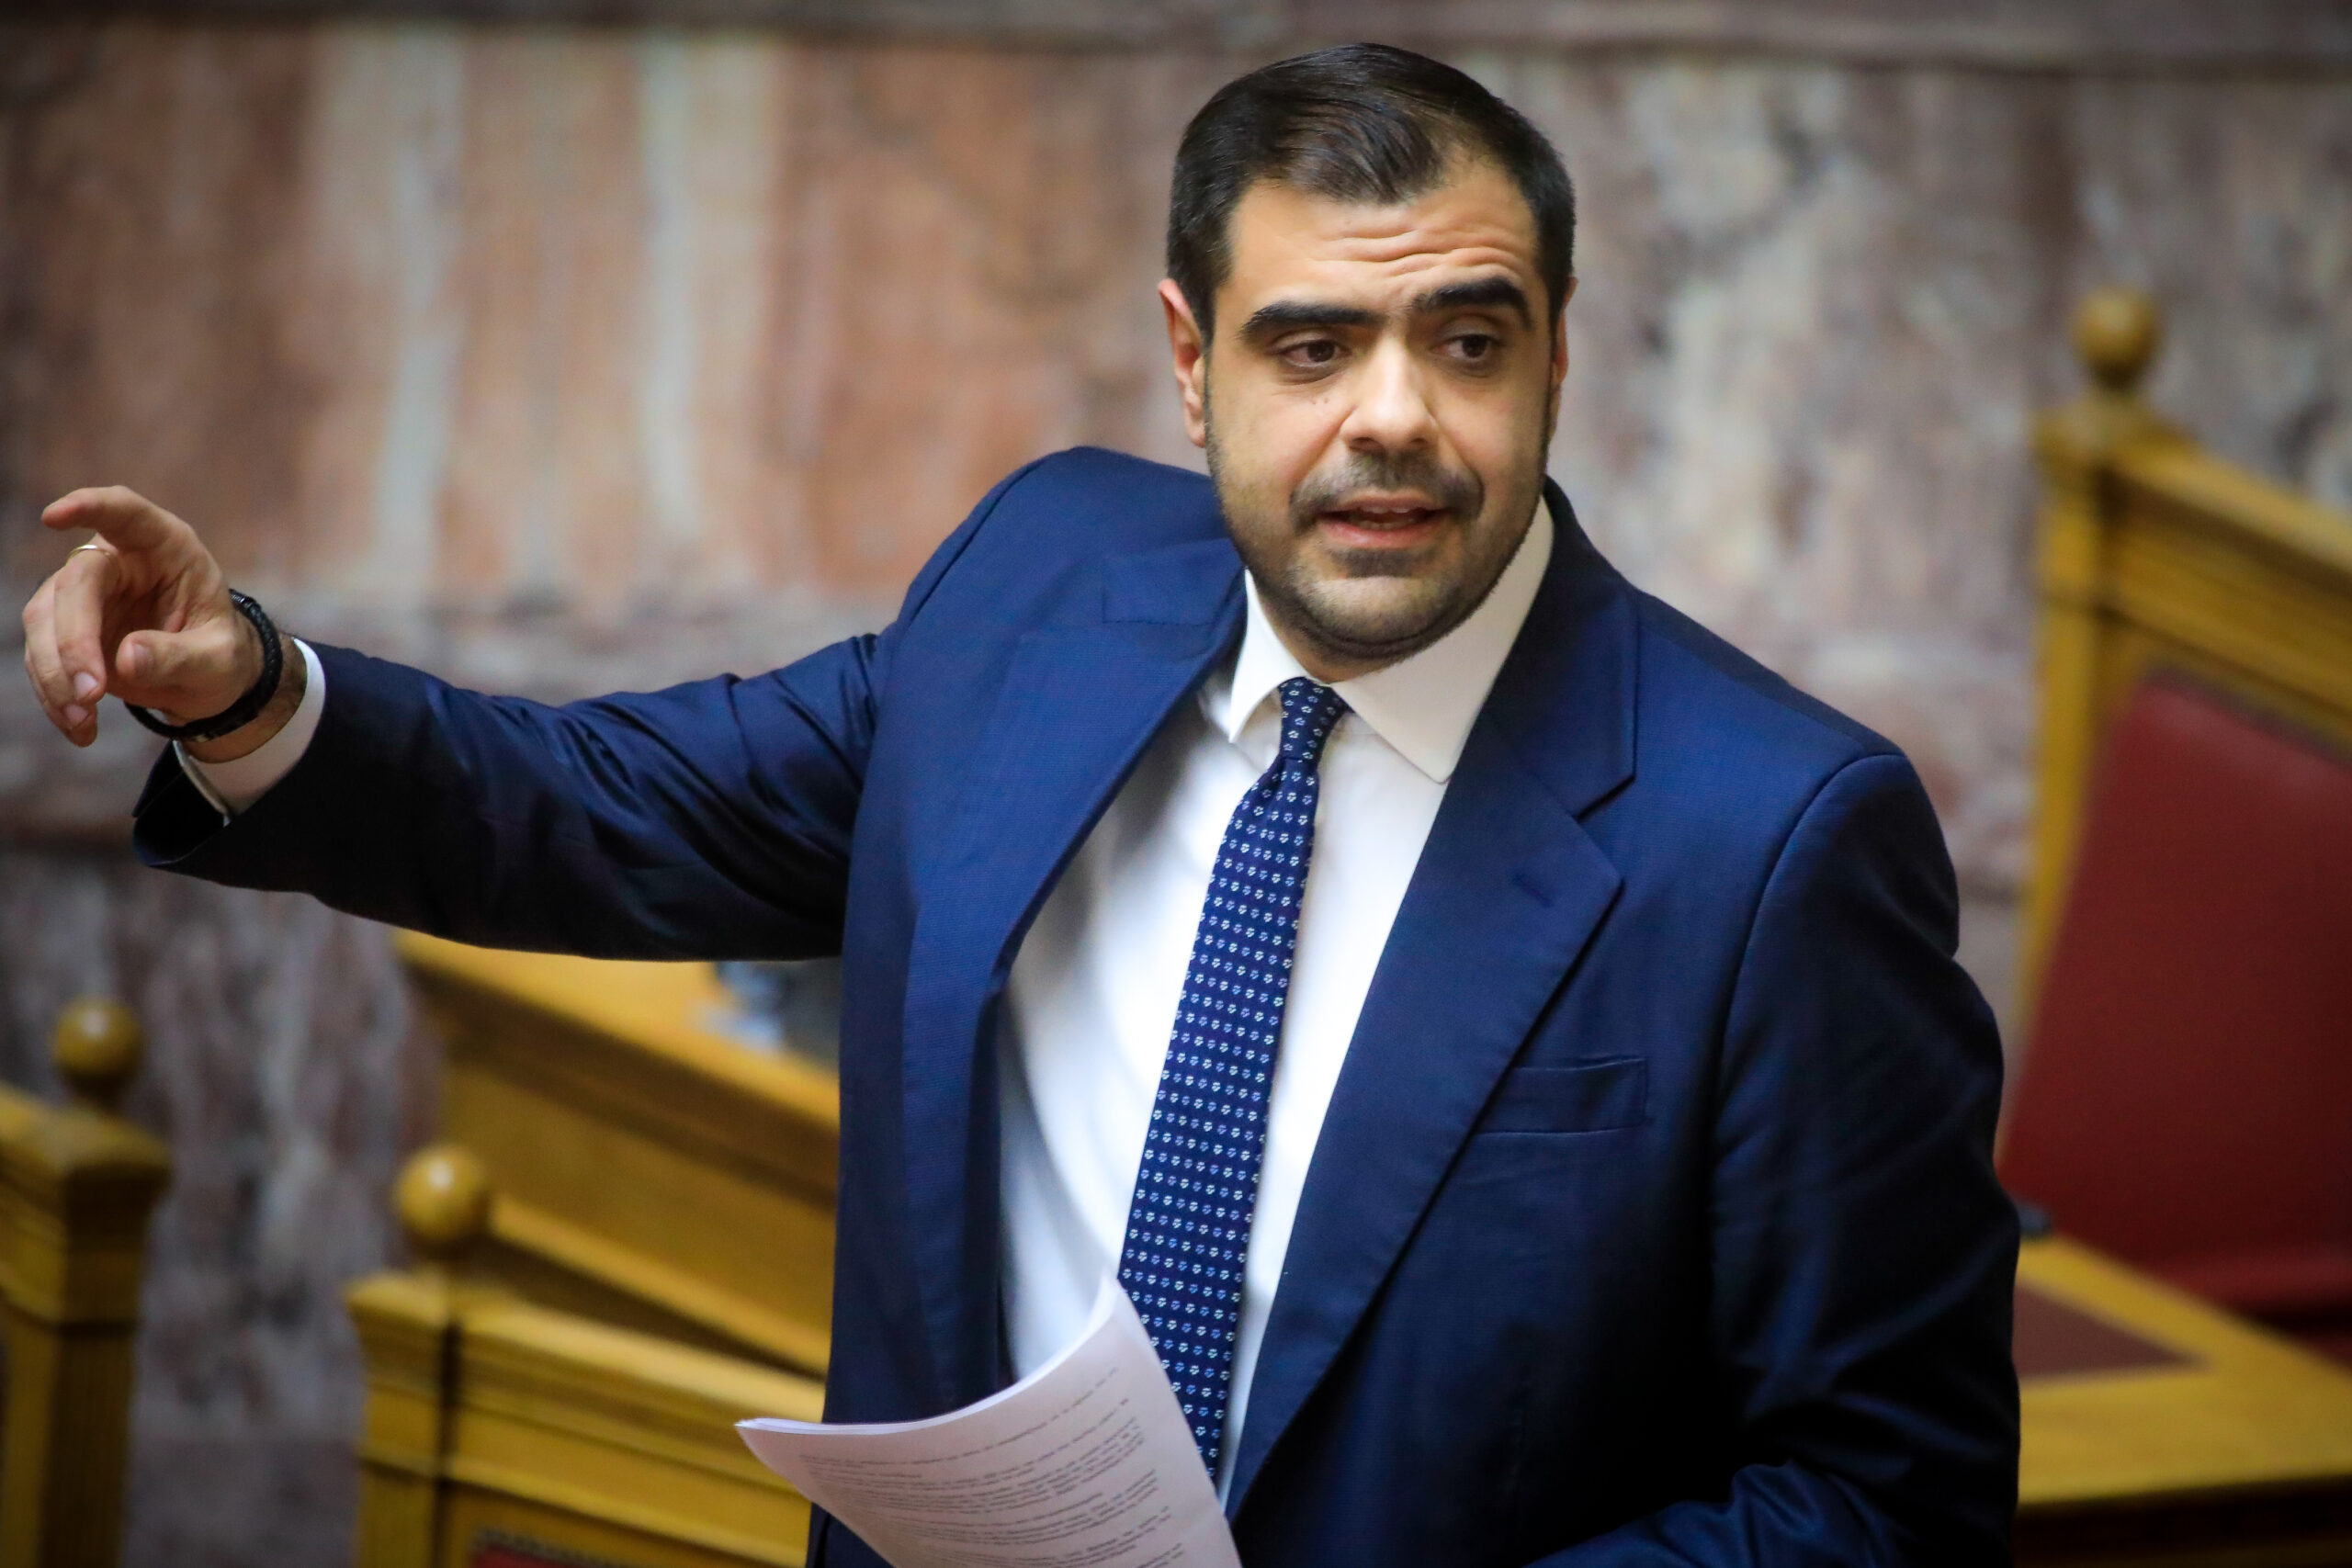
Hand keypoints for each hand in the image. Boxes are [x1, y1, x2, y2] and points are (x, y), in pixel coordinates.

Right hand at [21, 486, 299, 757]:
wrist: (205, 678)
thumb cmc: (220, 654)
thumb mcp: (219, 659)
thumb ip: (180, 656)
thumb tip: (126, 659)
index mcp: (165, 547)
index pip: (125, 511)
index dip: (90, 507)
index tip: (54, 516)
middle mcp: (118, 561)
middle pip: (75, 585)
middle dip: (74, 641)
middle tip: (92, 693)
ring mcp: (84, 594)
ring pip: (44, 621)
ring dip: (56, 674)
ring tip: (84, 718)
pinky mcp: (64, 630)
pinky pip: (43, 657)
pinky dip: (54, 694)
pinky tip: (80, 727)